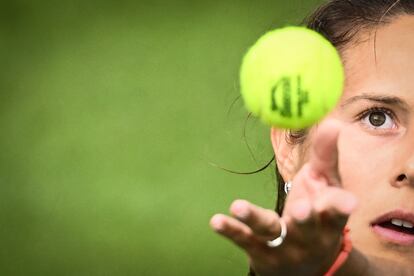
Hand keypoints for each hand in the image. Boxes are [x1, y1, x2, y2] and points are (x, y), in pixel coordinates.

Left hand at [210, 120, 357, 275]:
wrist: (308, 266)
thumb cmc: (318, 215)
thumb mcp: (326, 188)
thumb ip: (326, 157)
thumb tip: (333, 122)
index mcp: (329, 219)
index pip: (336, 212)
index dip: (341, 207)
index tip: (349, 202)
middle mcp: (309, 236)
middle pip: (306, 226)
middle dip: (304, 217)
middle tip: (300, 209)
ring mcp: (284, 245)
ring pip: (270, 230)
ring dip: (255, 218)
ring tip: (237, 206)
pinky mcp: (261, 251)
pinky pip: (245, 239)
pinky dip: (231, 230)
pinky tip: (216, 221)